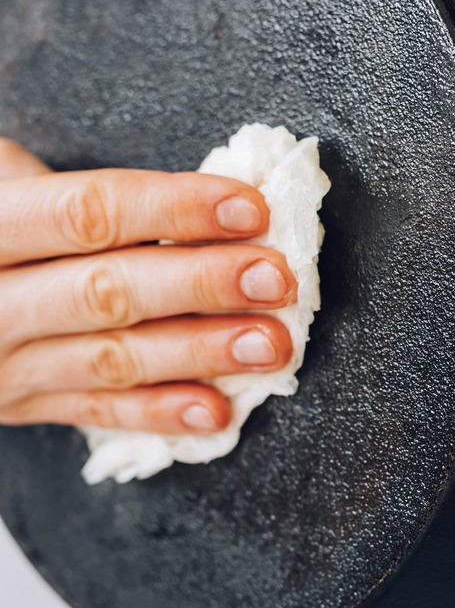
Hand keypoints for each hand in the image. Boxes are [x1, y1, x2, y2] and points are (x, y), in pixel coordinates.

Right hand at [0, 138, 294, 434]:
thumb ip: (66, 193)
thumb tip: (197, 199)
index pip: (88, 215)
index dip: (174, 209)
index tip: (249, 207)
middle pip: (105, 292)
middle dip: (200, 285)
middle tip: (275, 279)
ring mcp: (1, 363)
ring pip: (110, 360)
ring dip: (198, 353)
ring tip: (269, 344)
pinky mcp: (20, 405)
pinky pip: (95, 414)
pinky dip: (159, 413)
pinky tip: (215, 410)